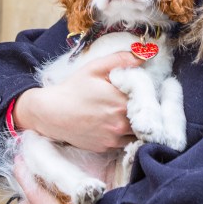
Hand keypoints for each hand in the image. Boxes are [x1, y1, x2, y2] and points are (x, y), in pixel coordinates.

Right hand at [13, 51, 142, 151]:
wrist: (51, 114)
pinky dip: (126, 135)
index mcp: (121, 102)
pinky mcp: (107, 148)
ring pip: (139, 134)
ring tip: (131, 115)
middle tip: (142, 104)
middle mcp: (121, 123)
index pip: (150, 101)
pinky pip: (126, 143)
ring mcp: (114, 138)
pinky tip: (117, 125)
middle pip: (148, 119)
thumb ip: (121, 60)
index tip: (147, 92)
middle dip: (147, 112)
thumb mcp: (95, 68)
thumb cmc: (73, 89)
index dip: (151, 96)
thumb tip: (145, 55)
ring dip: (139, 126)